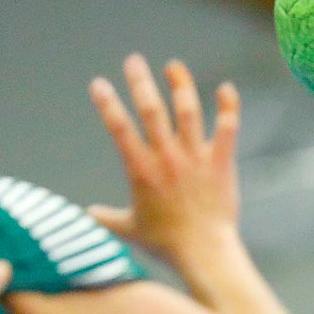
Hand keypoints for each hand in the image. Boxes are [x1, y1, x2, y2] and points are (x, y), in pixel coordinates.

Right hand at [87, 55, 241, 267]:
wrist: (204, 252)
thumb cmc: (165, 244)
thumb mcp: (129, 230)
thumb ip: (106, 217)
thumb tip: (86, 214)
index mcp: (141, 171)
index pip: (119, 129)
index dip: (107, 104)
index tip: (98, 84)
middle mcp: (167, 158)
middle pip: (151, 110)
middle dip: (140, 81)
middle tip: (133, 60)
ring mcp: (195, 158)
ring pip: (188, 111)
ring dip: (180, 84)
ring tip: (173, 67)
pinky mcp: (220, 162)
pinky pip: (226, 127)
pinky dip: (227, 106)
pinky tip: (225, 88)